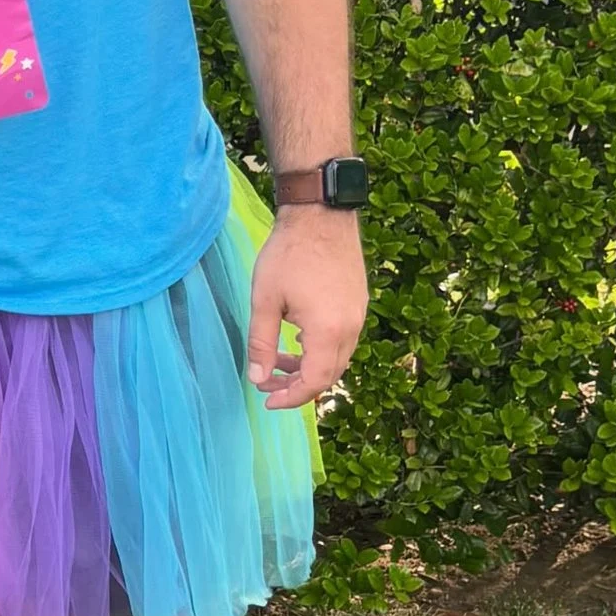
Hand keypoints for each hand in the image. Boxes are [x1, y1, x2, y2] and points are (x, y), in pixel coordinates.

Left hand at [245, 205, 365, 408]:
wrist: (321, 215)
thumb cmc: (289, 254)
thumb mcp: (264, 300)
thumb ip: (260, 343)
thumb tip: (257, 377)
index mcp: (328, 331)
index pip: (314, 382)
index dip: (292, 398)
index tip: (267, 400)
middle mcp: (350, 328)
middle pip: (329, 375)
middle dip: (297, 386)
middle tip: (267, 384)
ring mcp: (358, 315)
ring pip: (337, 358)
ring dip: (308, 367)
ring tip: (277, 363)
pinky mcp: (358, 303)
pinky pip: (343, 340)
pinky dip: (320, 350)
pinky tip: (296, 340)